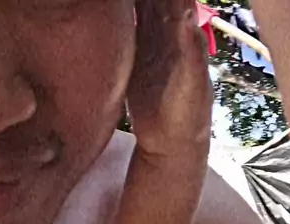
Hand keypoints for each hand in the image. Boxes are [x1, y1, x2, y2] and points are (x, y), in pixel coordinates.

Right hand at [127, 0, 212, 160]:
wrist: (169, 144)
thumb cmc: (187, 117)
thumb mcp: (191, 86)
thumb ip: (189, 52)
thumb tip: (186, 13)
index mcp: (183, 30)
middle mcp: (166, 28)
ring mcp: (148, 38)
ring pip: (137, 1)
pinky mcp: (130, 53)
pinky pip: (121, 22)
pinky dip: (113, 8)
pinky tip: (99, 2)